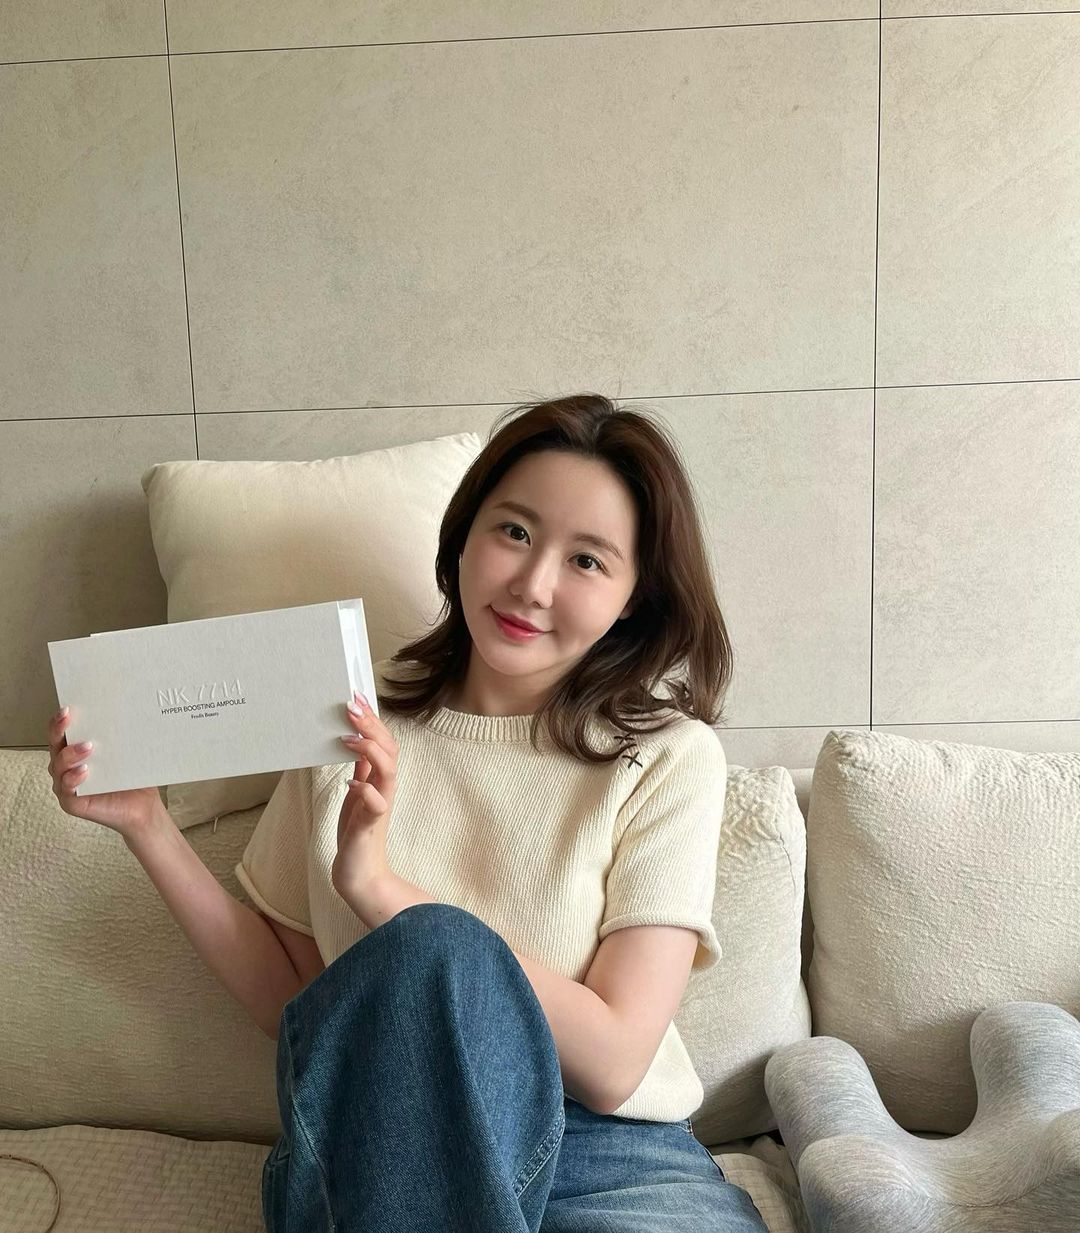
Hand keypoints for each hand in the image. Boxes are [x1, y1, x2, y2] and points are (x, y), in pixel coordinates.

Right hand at [46, 708, 162, 837]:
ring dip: (70, 754)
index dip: (60, 721)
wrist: (143, 807)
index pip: (62, 733)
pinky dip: (73, 778)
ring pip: (58, 766)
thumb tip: (124, 708)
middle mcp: (66, 767)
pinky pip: (66, 789)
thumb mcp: (124, 752)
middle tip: (68, 718)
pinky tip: (84, 771)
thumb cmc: (132, 778)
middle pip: (55, 746)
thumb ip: (118, 735)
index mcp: (75, 752)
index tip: (67, 708)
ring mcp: (66, 785)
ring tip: (87, 747)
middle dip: (59, 730)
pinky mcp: (71, 803)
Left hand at [331, 690, 399, 900]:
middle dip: (372, 726)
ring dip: (371, 751)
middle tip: (352, 706)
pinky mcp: (370, 826)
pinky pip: (376, 805)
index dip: (372, 720)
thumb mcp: (357, 794)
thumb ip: (362, 771)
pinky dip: (367, 791)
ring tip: (350, 738)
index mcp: (380, 780)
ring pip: (388, 771)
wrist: (360, 875)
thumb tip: (358, 742)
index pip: (384, 742)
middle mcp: (384, 790)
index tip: (357, 698)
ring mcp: (379, 807)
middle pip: (389, 749)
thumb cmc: (357, 834)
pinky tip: (352, 783)